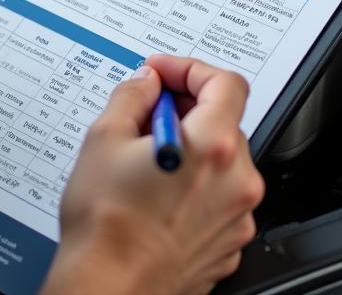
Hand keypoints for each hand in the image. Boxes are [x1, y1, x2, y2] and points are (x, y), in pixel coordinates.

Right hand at [41, 56, 263, 294]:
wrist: (109, 288)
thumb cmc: (105, 224)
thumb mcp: (104, 137)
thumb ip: (132, 95)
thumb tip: (146, 84)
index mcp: (212, 146)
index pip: (225, 83)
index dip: (190, 69)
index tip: (164, 74)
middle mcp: (237, 181)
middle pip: (224, 122)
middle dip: (186, 110)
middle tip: (146, 116)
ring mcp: (237, 217)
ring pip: (222, 162)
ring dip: (192, 149)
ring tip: (146, 161)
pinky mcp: (230, 244)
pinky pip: (220, 198)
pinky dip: (196, 186)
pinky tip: (159, 194)